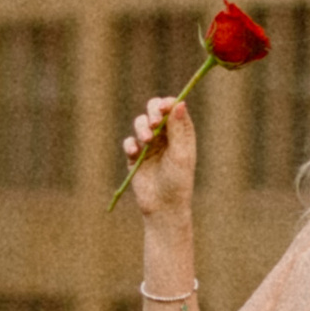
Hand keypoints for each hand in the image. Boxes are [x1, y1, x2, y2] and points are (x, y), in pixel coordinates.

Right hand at [120, 90, 197, 216]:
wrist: (163, 208)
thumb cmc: (178, 182)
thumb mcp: (180, 154)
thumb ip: (178, 129)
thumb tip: (180, 102)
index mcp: (180, 133)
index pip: (173, 108)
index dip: (167, 104)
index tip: (163, 108)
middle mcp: (165, 135)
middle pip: (154, 110)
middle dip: (152, 112)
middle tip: (154, 123)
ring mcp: (149, 144)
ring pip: (140, 122)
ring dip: (141, 127)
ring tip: (146, 140)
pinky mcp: (135, 155)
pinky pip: (129, 142)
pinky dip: (130, 144)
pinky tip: (135, 153)